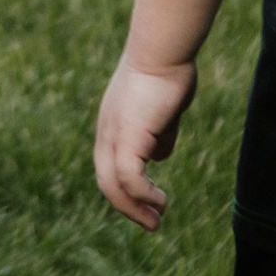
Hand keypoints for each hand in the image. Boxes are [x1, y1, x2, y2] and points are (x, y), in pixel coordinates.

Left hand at [95, 55, 196, 231]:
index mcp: (112, 127)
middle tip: (151, 224)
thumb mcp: (162, 112)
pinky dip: (143, 194)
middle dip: (128, 208)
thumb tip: (158, 156)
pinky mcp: (128, 136)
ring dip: (135, 207)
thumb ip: (159, 134)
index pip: (110, 169)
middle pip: (106, 182)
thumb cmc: (168, 73)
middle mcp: (107, 133)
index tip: (149, 206)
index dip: (126, 191)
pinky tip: (160, 200)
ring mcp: (114, 135)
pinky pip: (129, 177)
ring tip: (156, 219)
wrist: (164, 51)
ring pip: (113, 185)